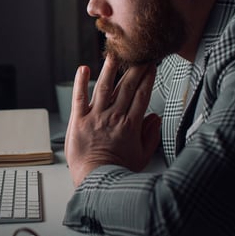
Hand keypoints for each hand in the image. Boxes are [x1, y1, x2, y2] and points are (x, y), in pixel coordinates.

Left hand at [64, 55, 161, 186]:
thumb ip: (150, 136)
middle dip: (135, 69)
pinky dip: (80, 82)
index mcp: (131, 125)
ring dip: (109, 69)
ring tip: (114, 54)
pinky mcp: (78, 120)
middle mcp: (114, 117)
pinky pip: (79, 97)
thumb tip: (155, 118)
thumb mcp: (142, 156)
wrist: (97, 181)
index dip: (148, 79)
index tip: (151, 66)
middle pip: (126, 87)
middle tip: (139, 55)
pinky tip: (83, 68)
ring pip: (103, 87)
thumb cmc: (119, 171)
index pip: (142, 95)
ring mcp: (95, 117)